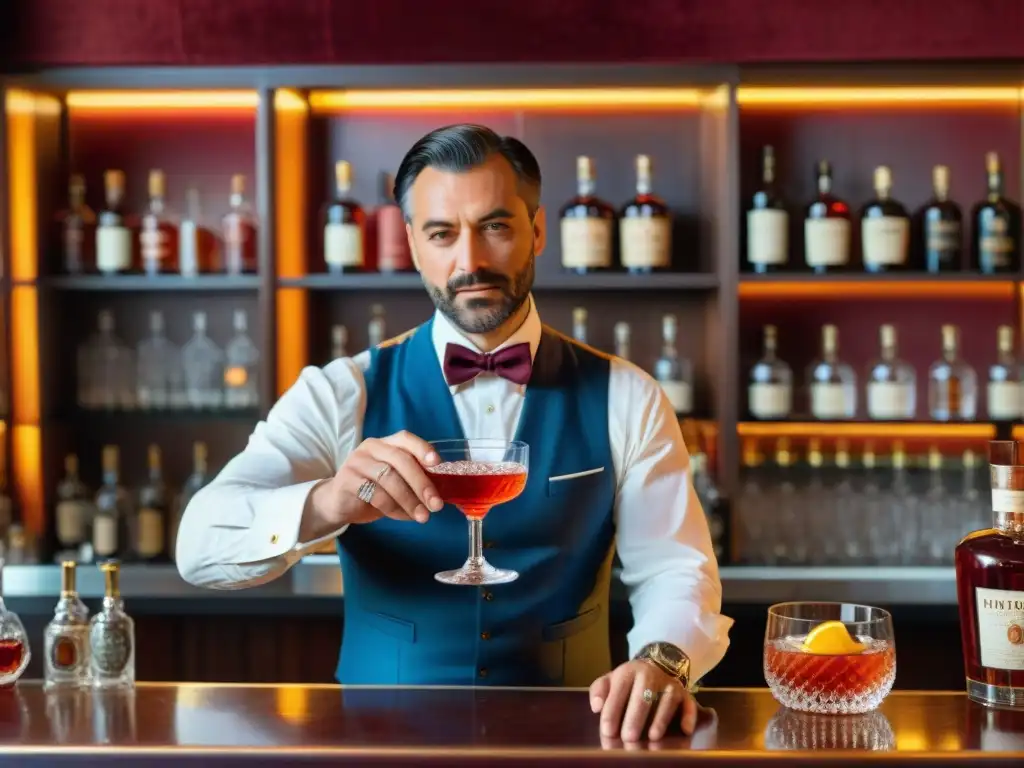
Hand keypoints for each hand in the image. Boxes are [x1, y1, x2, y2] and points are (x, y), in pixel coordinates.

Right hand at [301, 431, 444, 539]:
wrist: (337, 503)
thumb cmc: (372, 490)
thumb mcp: (394, 481)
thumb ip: (413, 479)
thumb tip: (441, 493)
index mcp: (385, 443)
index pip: (405, 438)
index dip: (422, 448)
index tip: (438, 463)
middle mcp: (370, 448)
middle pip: (401, 460)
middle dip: (422, 483)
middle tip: (436, 505)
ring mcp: (357, 462)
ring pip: (389, 478)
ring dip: (410, 500)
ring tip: (423, 517)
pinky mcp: (347, 480)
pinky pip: (376, 494)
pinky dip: (393, 508)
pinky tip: (402, 516)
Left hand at [589, 660, 696, 741]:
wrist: (658, 664)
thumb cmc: (629, 681)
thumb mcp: (611, 680)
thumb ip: (599, 691)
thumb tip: (596, 706)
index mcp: (629, 672)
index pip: (619, 691)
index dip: (612, 712)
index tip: (607, 731)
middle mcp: (651, 675)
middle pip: (643, 697)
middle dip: (635, 718)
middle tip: (628, 738)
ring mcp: (669, 684)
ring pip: (667, 701)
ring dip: (661, 719)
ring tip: (653, 737)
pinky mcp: (685, 694)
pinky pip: (689, 704)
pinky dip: (689, 716)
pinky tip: (685, 730)